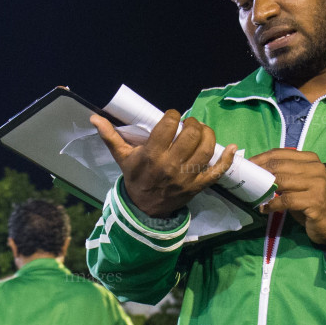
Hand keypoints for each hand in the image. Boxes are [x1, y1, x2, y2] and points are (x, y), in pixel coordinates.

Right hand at [90, 111, 236, 216]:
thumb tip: (94, 117)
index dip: (173, 115)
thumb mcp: (122, 158)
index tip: (172, 117)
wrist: (145, 209)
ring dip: (207, 134)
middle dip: (192, 123)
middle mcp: (171, 165)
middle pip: (191, 134)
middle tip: (188, 124)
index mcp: (152, 155)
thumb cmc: (135, 179)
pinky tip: (231, 147)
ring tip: (201, 131)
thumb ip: (110, 136)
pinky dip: (227, 159)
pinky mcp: (199, 186)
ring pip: (206, 149)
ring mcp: (187, 177)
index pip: (168, 125)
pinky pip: (217, 171)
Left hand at [251, 149, 325, 249]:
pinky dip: (273, 205)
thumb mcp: (298, 183)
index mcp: (310, 159)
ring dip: (264, 189)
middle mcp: (315, 168)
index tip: (247, 165)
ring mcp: (317, 184)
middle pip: (279, 166)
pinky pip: (287, 200)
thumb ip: (284, 173)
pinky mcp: (315, 201)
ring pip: (282, 181)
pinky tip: (265, 209)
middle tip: (246, 181)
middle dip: (259, 172)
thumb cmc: (310, 201)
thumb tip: (256, 169)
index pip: (279, 153)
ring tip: (254, 196)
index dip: (260, 158)